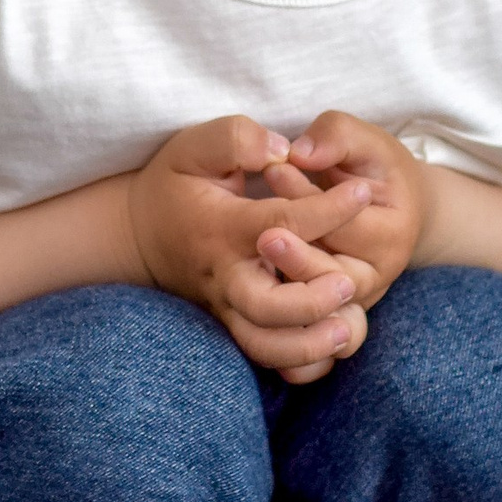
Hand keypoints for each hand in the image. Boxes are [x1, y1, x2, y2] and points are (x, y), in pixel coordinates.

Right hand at [124, 117, 371, 378]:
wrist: (139, 235)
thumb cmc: (177, 184)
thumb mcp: (195, 146)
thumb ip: (237, 139)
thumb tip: (281, 150)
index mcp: (223, 228)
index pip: (284, 224)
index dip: (329, 210)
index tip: (362, 194)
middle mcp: (226, 275)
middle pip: (265, 308)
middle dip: (310, 301)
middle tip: (348, 283)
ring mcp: (228, 307)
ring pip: (264, 346)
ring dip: (307, 345)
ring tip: (345, 329)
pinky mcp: (233, 325)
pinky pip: (265, 358)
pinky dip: (299, 362)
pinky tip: (331, 344)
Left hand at [258, 111, 428, 316]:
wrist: (395, 206)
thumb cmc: (376, 168)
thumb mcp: (366, 140)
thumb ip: (336, 137)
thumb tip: (300, 154)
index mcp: (392, 234)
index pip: (344, 224)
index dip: (306, 198)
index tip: (274, 170)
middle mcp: (376, 275)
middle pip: (329, 275)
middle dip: (295, 252)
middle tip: (264, 233)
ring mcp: (353, 298)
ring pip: (313, 305)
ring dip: (285, 282)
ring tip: (260, 250)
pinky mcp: (330, 312)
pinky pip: (303, 328)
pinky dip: (283, 321)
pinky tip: (253, 292)